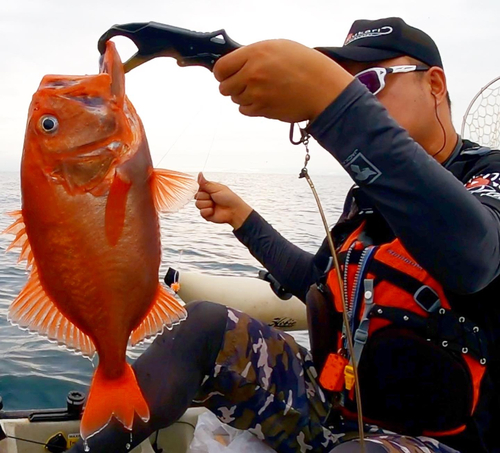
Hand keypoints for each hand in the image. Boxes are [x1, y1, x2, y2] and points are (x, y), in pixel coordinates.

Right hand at [195, 172, 251, 228]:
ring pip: (197, 204)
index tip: (208, 191)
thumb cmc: (229, 198)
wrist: (234, 211)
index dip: (202, 189)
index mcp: (209, 189)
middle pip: (197, 196)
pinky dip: (208, 211)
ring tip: (215, 205)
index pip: (198, 187)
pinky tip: (214, 211)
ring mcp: (206, 206)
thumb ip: (205, 183)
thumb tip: (199, 173)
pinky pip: (201, 212)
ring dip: (207, 204)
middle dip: (206, 197)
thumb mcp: (216, 188)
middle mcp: (206, 197)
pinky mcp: (206, 214)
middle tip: (214, 198)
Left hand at [213, 39, 353, 122]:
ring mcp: (256, 93)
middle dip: (232, 86)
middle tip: (246, 84)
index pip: (221, 68)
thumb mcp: (279, 47)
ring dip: (245, 96)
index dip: (222, 73)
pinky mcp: (262, 110)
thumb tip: (237, 64)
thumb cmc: (306, 66)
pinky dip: (252, 107)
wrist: (322, 89)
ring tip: (263, 90)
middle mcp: (252, 73)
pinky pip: (245, 110)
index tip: (226, 75)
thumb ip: (254, 55)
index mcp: (255, 53)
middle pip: (224, 87)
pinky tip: (266, 100)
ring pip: (236, 99)